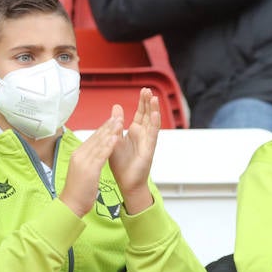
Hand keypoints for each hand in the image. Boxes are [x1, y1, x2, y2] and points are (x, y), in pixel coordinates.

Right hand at [59, 110, 122, 217]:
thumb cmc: (77, 191)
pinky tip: (116, 139)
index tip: (111, 120)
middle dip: (107, 126)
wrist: (70, 204)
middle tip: (117, 116)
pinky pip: (101, 155)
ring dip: (110, 132)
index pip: (92, 138)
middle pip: (95, 137)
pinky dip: (109, 146)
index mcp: (78, 154)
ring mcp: (84, 161)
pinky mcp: (90, 169)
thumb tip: (93, 153)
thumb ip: (87, 160)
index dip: (103, 128)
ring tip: (119, 122)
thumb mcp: (81, 171)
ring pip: (99, 144)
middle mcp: (79, 155)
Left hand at [108, 87, 158, 213]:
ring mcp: (147, 142)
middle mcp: (143, 135)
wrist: (126, 182)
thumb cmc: (121, 164)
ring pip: (152, 122)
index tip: (143, 90)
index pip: (141, 113)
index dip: (142, 102)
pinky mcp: (149, 150)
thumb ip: (117, 123)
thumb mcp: (116, 138)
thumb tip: (116, 107)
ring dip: (154, 110)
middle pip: (148, 115)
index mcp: (135, 132)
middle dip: (148, 102)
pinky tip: (155, 114)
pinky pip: (152, 135)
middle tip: (148, 90)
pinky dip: (154, 124)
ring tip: (154, 98)